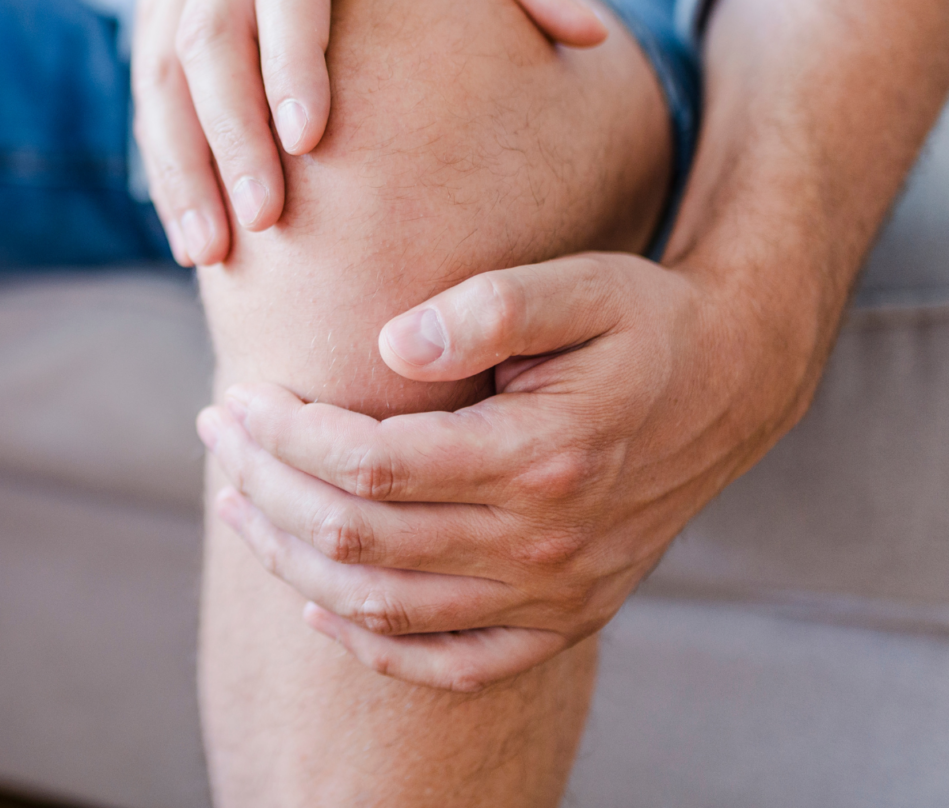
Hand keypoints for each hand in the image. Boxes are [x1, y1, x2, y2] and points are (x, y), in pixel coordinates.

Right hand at [132, 0, 605, 266]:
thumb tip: (590, 35)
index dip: (291, 57)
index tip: (311, 140)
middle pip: (211, 33)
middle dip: (231, 131)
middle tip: (266, 220)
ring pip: (163, 72)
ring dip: (184, 164)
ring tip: (213, 251)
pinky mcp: (153, 10)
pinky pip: (145, 96)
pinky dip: (166, 168)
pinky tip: (194, 238)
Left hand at [195, 253, 816, 691]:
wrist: (732, 384)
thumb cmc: (641, 321)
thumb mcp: (579, 283)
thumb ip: (488, 307)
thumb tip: (391, 347)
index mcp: (541, 458)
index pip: (372, 465)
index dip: (288, 434)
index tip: (240, 395)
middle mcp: (545, 545)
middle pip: (361, 539)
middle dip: (267, 485)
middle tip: (216, 432)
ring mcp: (556, 596)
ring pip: (386, 608)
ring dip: (293, 559)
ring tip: (236, 501)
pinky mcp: (564, 621)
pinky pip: (449, 665)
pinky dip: (372, 645)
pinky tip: (317, 605)